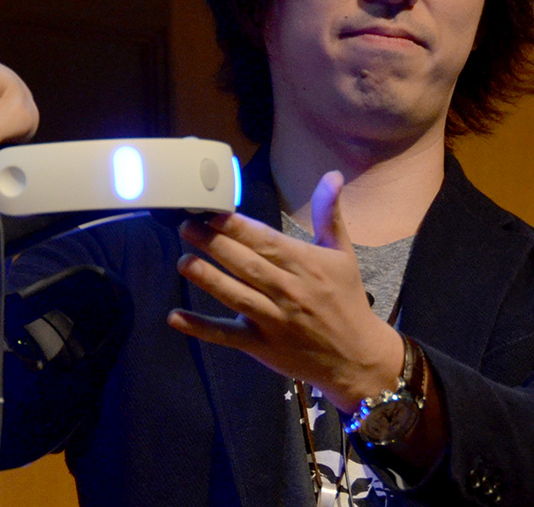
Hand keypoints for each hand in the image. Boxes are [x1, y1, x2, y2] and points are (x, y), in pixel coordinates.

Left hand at [168, 170, 404, 412]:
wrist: (357, 357)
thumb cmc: (346, 300)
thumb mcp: (342, 254)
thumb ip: (329, 214)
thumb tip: (333, 176)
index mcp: (306, 265)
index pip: (267, 242)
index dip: (238, 227)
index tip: (213, 211)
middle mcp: (288, 291)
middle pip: (247, 265)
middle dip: (215, 244)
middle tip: (186, 226)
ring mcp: (273, 320)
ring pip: (236, 296)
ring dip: (208, 279)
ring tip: (183, 261)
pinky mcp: (262, 346)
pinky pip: (227, 336)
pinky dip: (201, 327)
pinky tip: (176, 316)